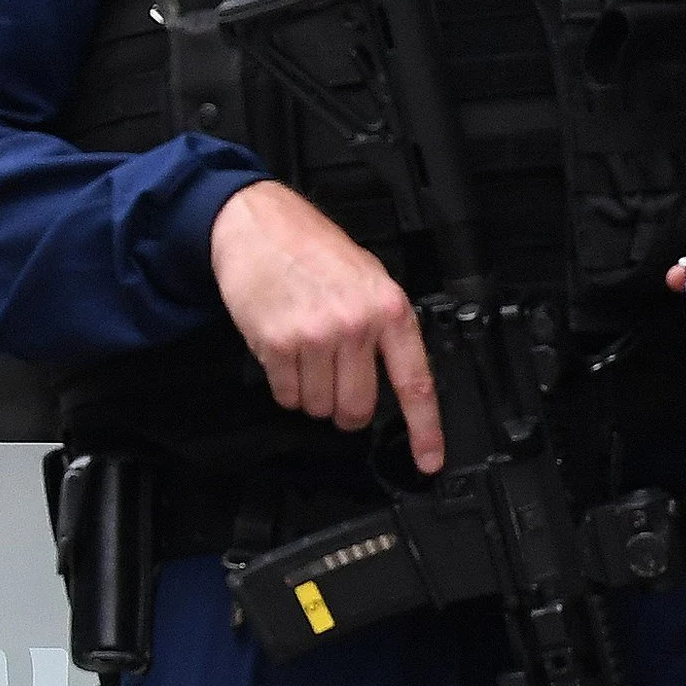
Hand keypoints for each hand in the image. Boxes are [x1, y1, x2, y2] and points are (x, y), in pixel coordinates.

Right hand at [209, 180, 445, 471]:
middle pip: (357, 407)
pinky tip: (283, 353)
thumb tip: (391, 378)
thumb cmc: (311, 248)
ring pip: (318, 405)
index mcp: (390, 309)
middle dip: (345, 411)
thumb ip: (383, 327)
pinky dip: (283, 385)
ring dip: (310, 395)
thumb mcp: (368, 278)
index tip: (429, 460)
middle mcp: (356, 325)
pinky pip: (284, 394)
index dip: (425, 430)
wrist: (256, 225)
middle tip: (336, 391)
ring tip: (305, 358)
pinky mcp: (277, 343)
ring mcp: (315, 336)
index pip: (414, 384)